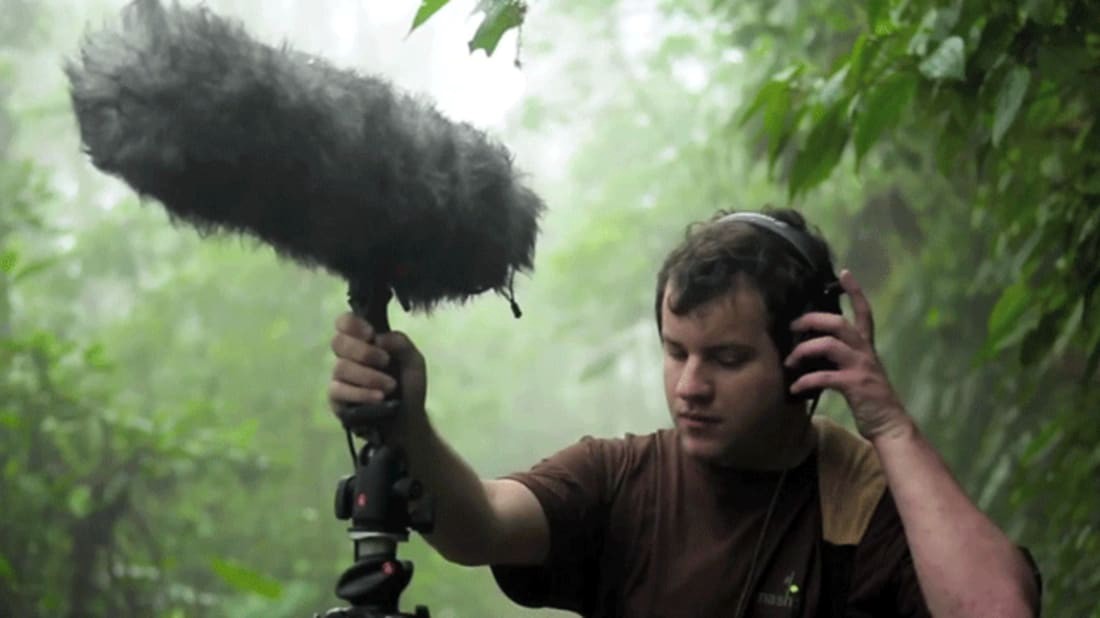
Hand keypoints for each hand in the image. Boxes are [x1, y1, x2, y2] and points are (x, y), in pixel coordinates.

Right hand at [328, 312, 427, 425]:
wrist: (408, 419)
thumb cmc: (408, 386)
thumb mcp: (413, 361)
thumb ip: (401, 343)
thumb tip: (379, 338)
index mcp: (363, 342)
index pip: (344, 322)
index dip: (353, 324)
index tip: (371, 333)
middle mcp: (347, 357)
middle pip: (338, 342)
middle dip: (364, 352)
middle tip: (385, 361)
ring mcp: (339, 378)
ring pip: (340, 367)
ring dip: (369, 376)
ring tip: (390, 387)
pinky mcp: (336, 399)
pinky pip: (338, 390)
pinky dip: (361, 393)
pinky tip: (378, 398)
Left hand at [784, 270, 908, 440]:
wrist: (889, 425)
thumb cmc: (868, 398)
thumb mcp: (856, 371)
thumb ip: (840, 357)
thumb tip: (810, 348)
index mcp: (866, 347)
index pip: (864, 312)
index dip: (855, 291)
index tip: (844, 273)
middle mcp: (865, 352)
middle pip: (839, 322)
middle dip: (812, 320)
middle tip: (793, 326)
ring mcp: (861, 367)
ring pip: (829, 344)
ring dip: (803, 350)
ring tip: (788, 362)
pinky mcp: (855, 385)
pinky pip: (824, 377)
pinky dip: (805, 381)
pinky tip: (794, 388)